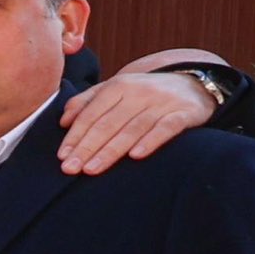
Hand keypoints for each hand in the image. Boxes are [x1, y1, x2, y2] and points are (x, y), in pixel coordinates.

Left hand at [55, 61, 217, 174]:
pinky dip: (151, 140)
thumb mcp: (115, 91)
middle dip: (87, 147)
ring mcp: (162, 102)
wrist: (192, 84)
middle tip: (70, 169)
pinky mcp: (185, 113)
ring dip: (111, 150)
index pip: (91, 114)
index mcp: (118, 86)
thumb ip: (87, 102)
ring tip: (92, 169)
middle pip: (108, 123)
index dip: (75, 136)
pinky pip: (167, 128)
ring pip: (133, 128)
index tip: (62, 157)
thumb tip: (63, 121)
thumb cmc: (144, 94)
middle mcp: (139, 92)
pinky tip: (136, 155)